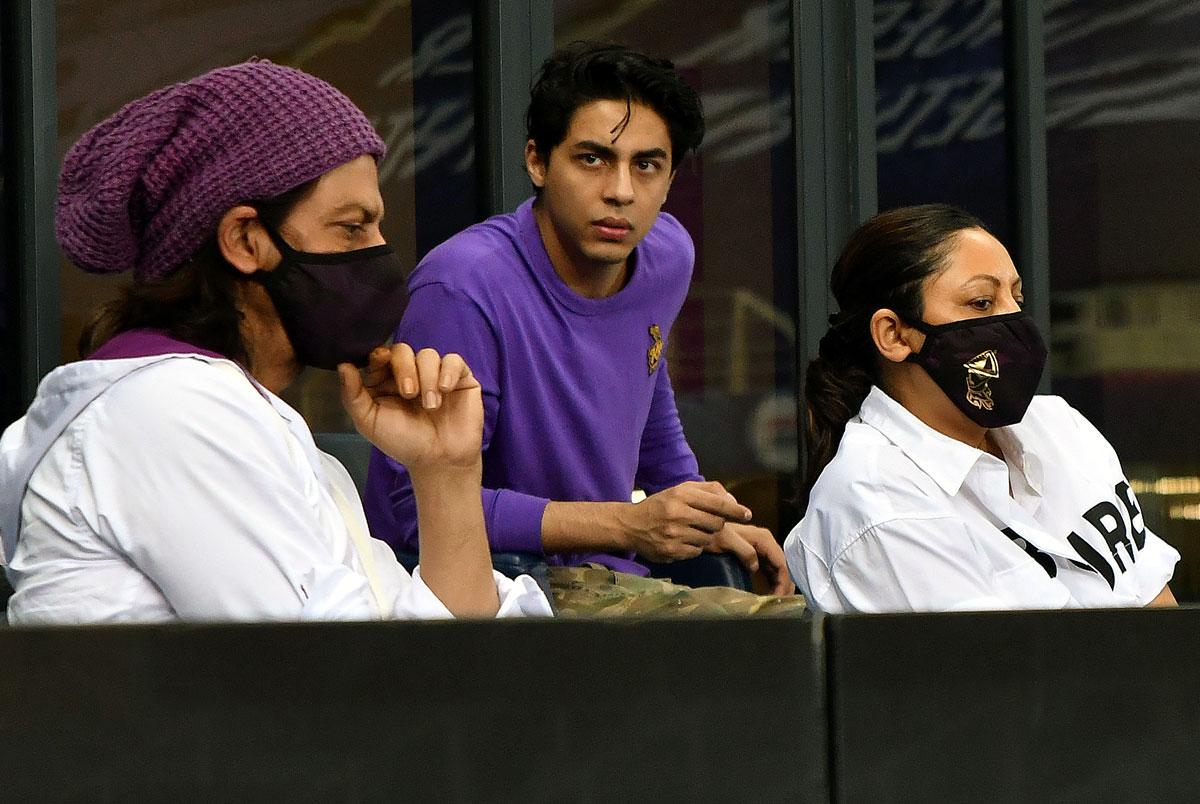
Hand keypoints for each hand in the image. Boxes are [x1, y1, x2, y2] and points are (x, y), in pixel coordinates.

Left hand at [338, 344, 481, 473]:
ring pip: (428, 354)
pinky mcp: (460, 379)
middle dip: (404, 368)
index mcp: (385, 382)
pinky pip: (454, 360)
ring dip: (427, 377)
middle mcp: (410, 374)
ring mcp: (435, 375)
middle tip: (409, 394)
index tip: (380, 363)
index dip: (380, 356)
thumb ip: (352, 395)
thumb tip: (343, 365)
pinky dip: (448, 372)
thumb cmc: (403, 443)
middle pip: (403, 350)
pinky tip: (445, 390)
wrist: (438, 461)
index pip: (381, 356)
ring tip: (431, 405)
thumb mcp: (369, 422)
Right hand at [619, 480, 752, 561]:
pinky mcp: (672, 551)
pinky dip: (695, 547)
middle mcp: (678, 513)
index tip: (747, 514)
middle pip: (716, 523)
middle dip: (718, 523)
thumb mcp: (680, 490)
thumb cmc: (661, 505)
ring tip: (692, 530)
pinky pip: (697, 551)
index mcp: (681, 495)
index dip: (735, 510)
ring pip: (708, 538)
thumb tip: (733, 501)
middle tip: (709, 522)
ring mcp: (674, 534)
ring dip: (706, 536)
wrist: (630, 525)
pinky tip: (683, 540)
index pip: (717, 503)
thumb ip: (708, 490)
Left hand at [709, 522, 794, 595]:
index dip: (783, 581)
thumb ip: (745, 551)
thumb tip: (756, 567)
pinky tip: (771, 594)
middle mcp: (766, 542)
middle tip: (779, 603)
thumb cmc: (714, 535)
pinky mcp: (757, 556)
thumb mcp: (727, 541)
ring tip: (776, 601)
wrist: (704, 531)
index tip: (778, 597)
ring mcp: (762, 549)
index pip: (781, 563)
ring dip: (780, 586)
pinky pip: (770, 570)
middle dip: (784, 586)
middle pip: (782, 567)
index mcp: (764, 538)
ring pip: (778, 570)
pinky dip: (773, 583)